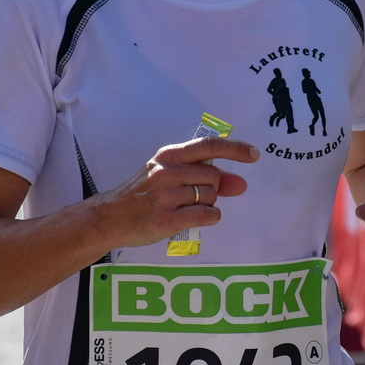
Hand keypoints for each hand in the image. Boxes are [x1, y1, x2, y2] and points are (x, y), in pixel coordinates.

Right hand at [96, 135, 259, 249]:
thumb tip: (240, 183)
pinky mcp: (166, 218)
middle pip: (214, 176)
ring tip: (186, 208)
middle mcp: (167, 171)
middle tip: (193, 197)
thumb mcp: (169, 177)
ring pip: (210, 196)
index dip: (235, 149)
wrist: (110, 217)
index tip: (254, 154)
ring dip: (207, 204)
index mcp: (168, 155)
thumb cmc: (143, 195)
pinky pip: (206, 215)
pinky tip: (198, 218)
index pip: (208, 146)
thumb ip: (204, 176)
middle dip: (213, 188)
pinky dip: (210, 218)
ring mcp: (165, 195)